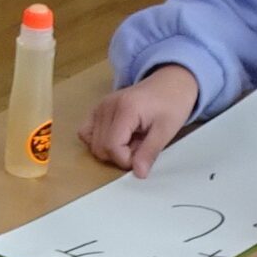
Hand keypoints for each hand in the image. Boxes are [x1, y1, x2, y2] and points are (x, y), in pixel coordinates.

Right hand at [83, 65, 198, 175]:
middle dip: (119, 156)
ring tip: (130, 140)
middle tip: (138, 145)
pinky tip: (116, 138)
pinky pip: (85, 132)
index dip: (125, 160)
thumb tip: (138, 174)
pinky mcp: (97, 109)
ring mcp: (100, 106)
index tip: (142, 156)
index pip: (112, 147)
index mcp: (125, 109)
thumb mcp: (166, 130)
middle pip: (100, 148)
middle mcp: (107, 106)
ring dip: (110, 150)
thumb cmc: (172, 104)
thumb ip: (149, 152)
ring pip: (92, 144)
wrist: (170, 82)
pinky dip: (99, 141)